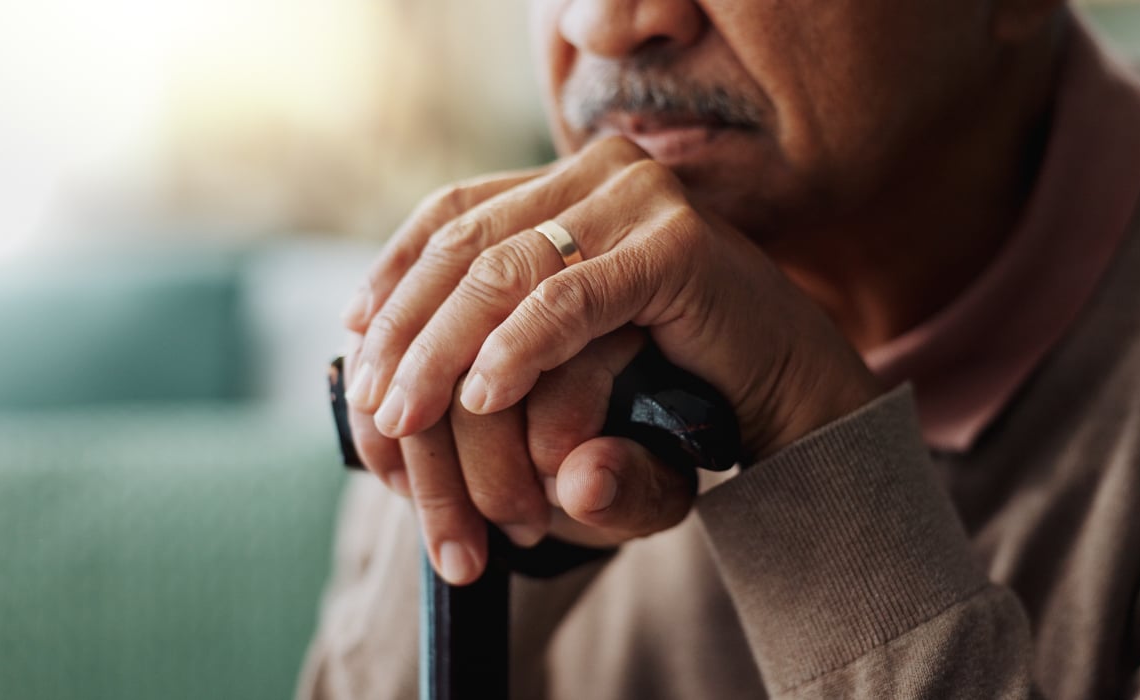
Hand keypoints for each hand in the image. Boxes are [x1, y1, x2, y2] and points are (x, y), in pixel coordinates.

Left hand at [343, 136, 879, 582]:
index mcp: (571, 183)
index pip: (455, 210)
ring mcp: (639, 199)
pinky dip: (516, 352)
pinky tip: (480, 397)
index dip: (394, 268)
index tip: (354, 330)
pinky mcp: (674, 247)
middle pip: (467, 242)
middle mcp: (600, 173)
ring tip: (405, 417)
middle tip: (371, 399)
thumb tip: (354, 322)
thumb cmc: (666, 371)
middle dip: (407, 327)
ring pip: (505, 271)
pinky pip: (571, 302)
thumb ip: (481, 323)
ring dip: (442, 350)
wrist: (785, 388)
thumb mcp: (558, 347)